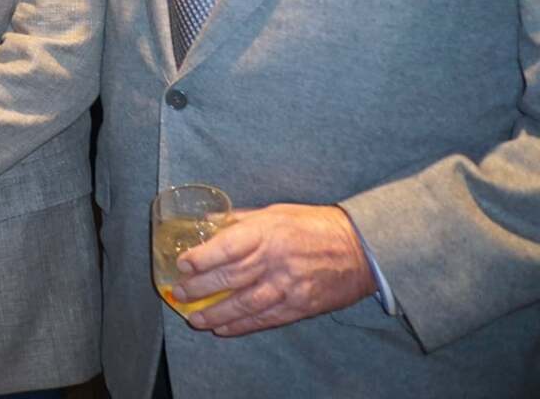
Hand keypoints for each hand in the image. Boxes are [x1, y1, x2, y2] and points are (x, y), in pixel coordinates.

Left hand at [174, 203, 377, 334]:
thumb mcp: (275, 211)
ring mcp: (288, 286)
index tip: (181, 265)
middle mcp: (275, 260)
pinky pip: (265, 319)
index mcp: (267, 232)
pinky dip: (242, 326)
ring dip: (216, 314)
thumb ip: (241, 220)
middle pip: (230, 278)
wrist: (362, 249)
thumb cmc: (315, 225)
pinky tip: (223, 329)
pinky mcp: (300, 306)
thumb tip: (208, 222)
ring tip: (195, 319)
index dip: (201, 258)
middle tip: (178, 294)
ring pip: (244, 304)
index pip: (226, 247)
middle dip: (200, 288)